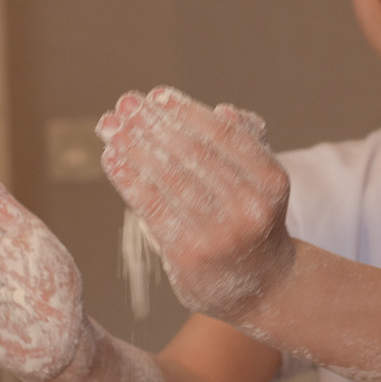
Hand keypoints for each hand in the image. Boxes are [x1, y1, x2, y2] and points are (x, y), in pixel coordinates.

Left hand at [96, 87, 294, 319]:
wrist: (263, 286)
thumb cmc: (254, 220)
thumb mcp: (263, 181)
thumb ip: (246, 143)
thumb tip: (222, 111)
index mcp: (271, 181)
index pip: (222, 135)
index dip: (186, 111)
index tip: (156, 95)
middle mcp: (249, 207)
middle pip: (192, 154)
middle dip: (152, 123)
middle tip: (124, 103)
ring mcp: (219, 233)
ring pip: (168, 178)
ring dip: (132, 146)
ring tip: (109, 126)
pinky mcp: (189, 255)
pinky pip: (152, 208)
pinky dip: (128, 178)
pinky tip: (111, 158)